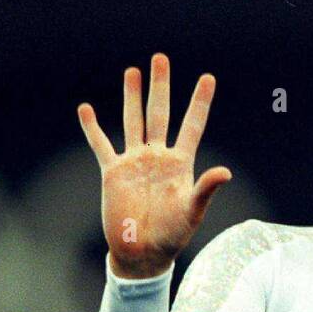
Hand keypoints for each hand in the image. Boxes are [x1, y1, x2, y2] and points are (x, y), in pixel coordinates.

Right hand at [77, 53, 231, 277]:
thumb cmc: (172, 236)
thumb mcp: (192, 212)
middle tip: (160, 58)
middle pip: (159, 114)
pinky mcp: (114, 172)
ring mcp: (135, 162)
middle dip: (160, 86)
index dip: (200, 102)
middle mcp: (158, 157)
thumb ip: (206, 189)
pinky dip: (93, 128)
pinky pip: (101, 145)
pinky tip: (86, 109)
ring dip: (132, 97)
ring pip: (133, 121)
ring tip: (132, 71)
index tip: (208, 77)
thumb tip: (226, 172)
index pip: (192, 125)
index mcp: (180, 164)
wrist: (142, 253)